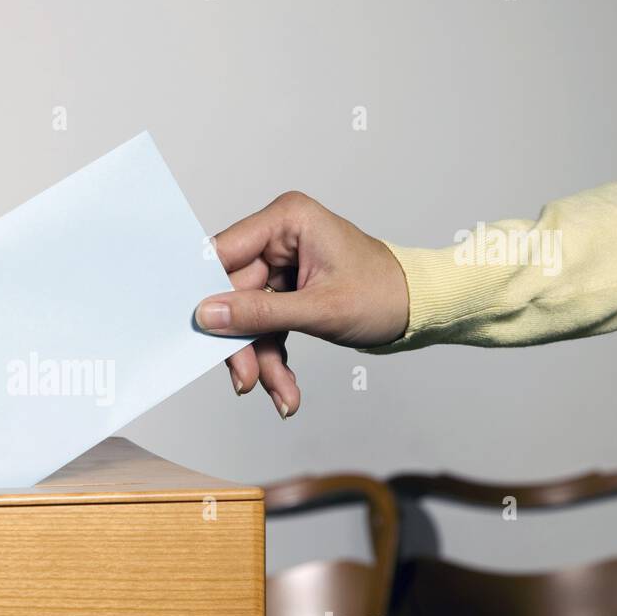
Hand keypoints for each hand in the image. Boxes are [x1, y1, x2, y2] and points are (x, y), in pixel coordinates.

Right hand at [194, 191, 408, 417]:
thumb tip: (207, 315)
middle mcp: (279, 237)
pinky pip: (264, 326)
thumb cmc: (385, 294)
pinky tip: (284, 389)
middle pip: (234, 294)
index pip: (225, 253)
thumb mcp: (320, 309)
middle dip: (244, 342)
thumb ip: (259, 313)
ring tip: (281, 395)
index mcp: (288, 220)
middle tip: (246, 380)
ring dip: (260, 359)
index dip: (209, 292)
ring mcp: (281, 265)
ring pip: (248, 316)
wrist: (418, 310)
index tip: (198, 330)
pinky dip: (272, 358)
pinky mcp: (285, 291)